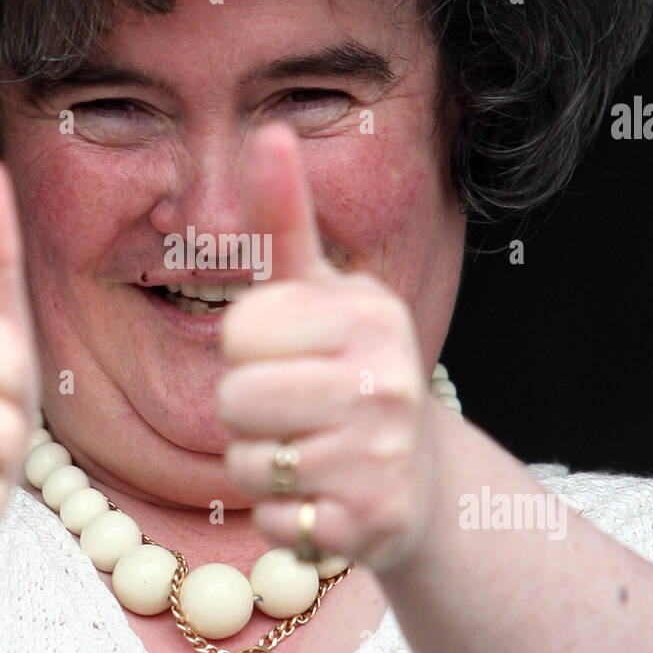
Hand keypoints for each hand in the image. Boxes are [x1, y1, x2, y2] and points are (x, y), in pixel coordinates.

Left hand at [217, 124, 442, 570]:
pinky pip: (272, 521)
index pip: (241, 331)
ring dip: (261, 467)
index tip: (284, 353)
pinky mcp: (370, 523)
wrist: (414, 477)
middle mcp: (387, 381)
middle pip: (237, 400)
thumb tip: (269, 129)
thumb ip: (287, 218)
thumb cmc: (349, 369)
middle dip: (246, 412)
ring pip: (249, 464)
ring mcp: (381, 456)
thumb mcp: (321, 290)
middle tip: (288, 411)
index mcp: (368, 313)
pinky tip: (319, 498)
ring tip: (305, 453)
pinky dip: (281, 518)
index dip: (245, 349)